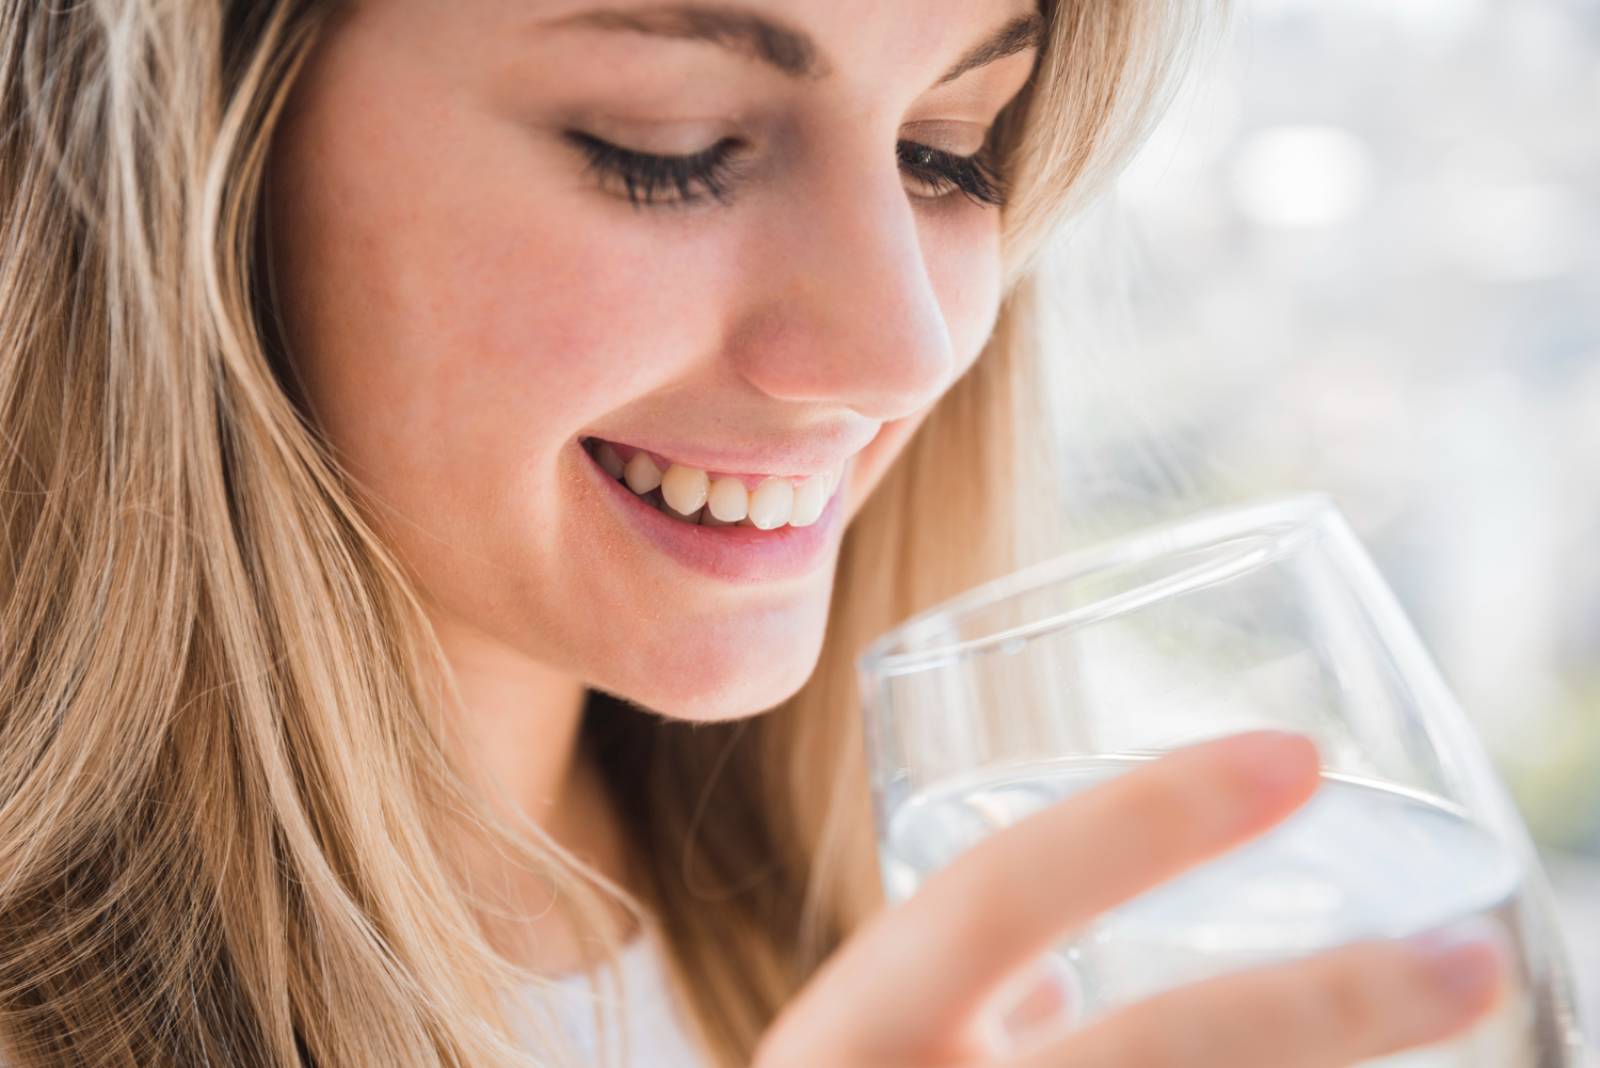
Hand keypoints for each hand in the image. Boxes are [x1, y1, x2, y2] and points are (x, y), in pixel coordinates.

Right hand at [753, 731, 1505, 1066]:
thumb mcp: (850, 1054)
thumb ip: (942, 996)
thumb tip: (1059, 979)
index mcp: (853, 1035)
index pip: (996, 894)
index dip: (1146, 817)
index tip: (1294, 758)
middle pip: (1157, 1054)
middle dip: (1324, 1009)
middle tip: (1463, 958)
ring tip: (1449, 1016)